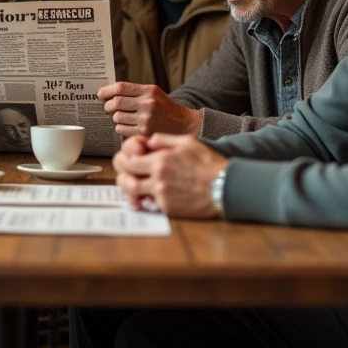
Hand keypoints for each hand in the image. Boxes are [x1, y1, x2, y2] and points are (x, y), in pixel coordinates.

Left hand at [98, 82, 201, 137]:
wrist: (185, 125)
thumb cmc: (166, 109)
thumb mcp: (155, 94)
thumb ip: (136, 92)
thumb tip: (111, 93)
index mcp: (149, 91)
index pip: (121, 87)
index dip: (107, 90)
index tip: (100, 94)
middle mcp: (147, 104)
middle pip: (116, 102)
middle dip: (108, 105)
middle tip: (107, 106)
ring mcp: (145, 119)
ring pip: (117, 117)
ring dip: (115, 117)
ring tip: (120, 117)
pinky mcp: (144, 132)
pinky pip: (121, 129)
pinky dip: (120, 127)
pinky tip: (126, 125)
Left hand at [113, 133, 227, 217]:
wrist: (224, 186)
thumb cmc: (207, 163)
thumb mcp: (187, 141)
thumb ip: (163, 139)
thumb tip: (147, 141)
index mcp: (160, 160)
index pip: (129, 160)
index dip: (125, 159)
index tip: (130, 159)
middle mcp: (158, 178)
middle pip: (126, 178)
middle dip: (123, 175)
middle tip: (126, 174)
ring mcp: (162, 195)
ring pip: (133, 194)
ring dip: (129, 190)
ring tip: (133, 186)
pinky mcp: (168, 208)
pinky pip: (148, 203)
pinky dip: (144, 200)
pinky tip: (148, 196)